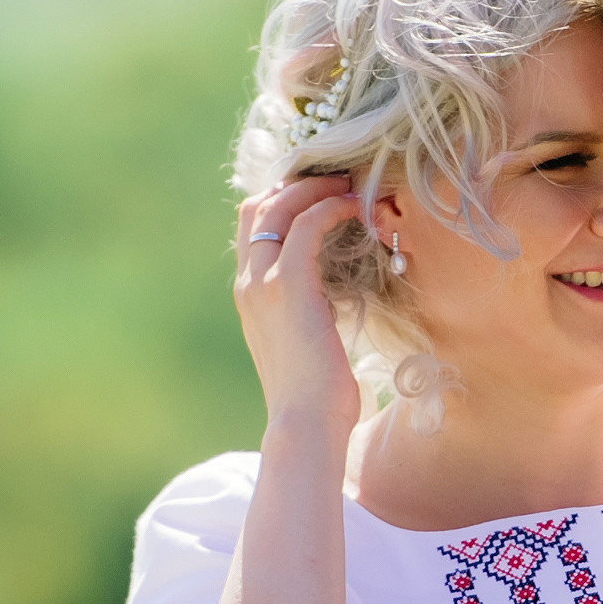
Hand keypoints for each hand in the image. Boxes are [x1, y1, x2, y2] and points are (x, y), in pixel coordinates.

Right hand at [234, 177, 363, 446]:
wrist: (306, 423)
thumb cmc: (316, 396)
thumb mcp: (306, 343)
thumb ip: (310, 312)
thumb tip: (334, 296)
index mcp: (249, 296)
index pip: (252, 229)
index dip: (282, 202)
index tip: (320, 195)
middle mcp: (247, 283)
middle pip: (257, 207)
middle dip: (295, 185)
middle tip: (336, 180)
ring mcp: (262, 282)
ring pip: (278, 207)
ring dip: (315, 189)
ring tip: (349, 185)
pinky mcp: (288, 284)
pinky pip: (305, 225)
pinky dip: (330, 207)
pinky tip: (354, 207)